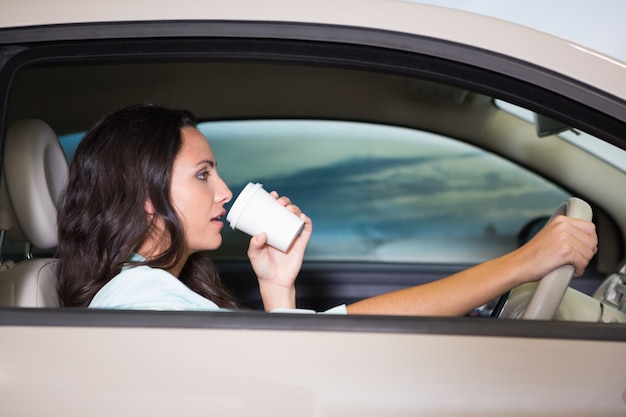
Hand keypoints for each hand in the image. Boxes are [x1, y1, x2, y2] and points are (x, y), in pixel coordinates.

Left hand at [246, 191, 311, 310]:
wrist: (275, 282)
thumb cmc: (263, 268)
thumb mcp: (254, 255)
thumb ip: (254, 245)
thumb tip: (261, 234)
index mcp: (271, 229)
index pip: (274, 210)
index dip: (274, 200)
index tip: (272, 194)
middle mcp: (282, 230)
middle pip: (287, 211)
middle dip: (285, 202)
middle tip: (280, 202)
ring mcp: (293, 235)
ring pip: (297, 217)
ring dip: (295, 209)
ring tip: (289, 208)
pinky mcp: (301, 243)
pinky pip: (306, 230)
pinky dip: (306, 222)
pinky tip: (302, 217)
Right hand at [512, 215, 596, 282]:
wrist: (519, 265)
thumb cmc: (532, 255)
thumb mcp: (551, 236)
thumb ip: (568, 234)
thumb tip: (590, 243)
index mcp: (560, 221)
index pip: (590, 228)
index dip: (589, 241)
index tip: (582, 249)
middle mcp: (563, 226)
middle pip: (592, 241)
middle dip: (587, 253)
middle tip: (575, 259)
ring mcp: (564, 238)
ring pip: (588, 253)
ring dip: (582, 263)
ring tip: (570, 265)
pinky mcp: (565, 252)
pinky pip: (583, 262)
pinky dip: (578, 270)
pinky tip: (569, 269)